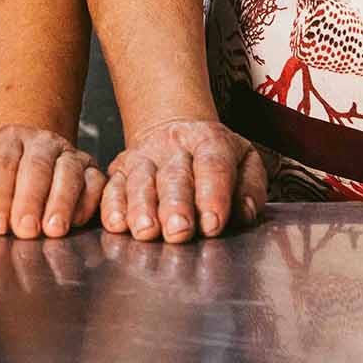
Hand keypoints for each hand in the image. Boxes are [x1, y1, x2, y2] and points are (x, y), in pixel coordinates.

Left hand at [0, 123, 104, 238]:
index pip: (2, 163)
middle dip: (30, 200)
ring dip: (62, 202)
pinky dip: (89, 201)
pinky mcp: (92, 171)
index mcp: (9, 139)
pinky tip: (78, 220)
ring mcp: (70, 155)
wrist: (32, 152)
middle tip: (24, 229)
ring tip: (52, 229)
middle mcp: (43, 143)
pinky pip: (96, 183)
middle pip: (38, 166)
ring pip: (69, 173)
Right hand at [98, 117, 265, 241]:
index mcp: (209, 140)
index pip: (213, 164)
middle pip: (174, 176)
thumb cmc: (214, 158)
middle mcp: (173, 146)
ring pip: (140, 181)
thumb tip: (245, 213)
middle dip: (176, 205)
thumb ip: (250, 187)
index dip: (213, 195)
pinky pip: (112, 188)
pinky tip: (117, 225)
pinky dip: (112, 207)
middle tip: (180, 231)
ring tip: (147, 232)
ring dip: (142, 208)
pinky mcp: (119, 171)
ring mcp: (143, 157)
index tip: (214, 224)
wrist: (173, 130)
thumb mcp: (244, 161)